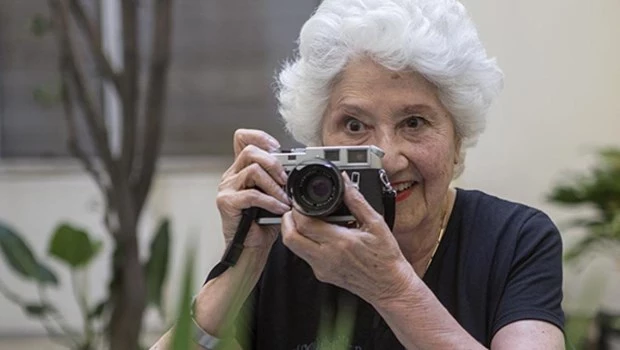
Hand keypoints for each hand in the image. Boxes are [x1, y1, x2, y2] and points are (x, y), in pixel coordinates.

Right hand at [216, 129, 290, 249]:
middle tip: (286, 180)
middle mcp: (231, 174)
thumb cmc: (264, 221)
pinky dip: (270, 202)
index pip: (242, 137)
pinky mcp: (226, 202)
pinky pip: (252, 195)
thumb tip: (298, 165)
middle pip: (250, 151)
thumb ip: (279, 177)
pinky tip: (279, 209)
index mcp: (241, 168)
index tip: (278, 149)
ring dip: (274, 185)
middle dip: (274, 163)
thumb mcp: (275, 194)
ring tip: (285, 199)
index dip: (261, 137)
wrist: (252, 247)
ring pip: (253, 170)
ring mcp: (227, 188)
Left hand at [281, 172, 412, 302]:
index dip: (297, 209)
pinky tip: (318, 234)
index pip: (304, 224)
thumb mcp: (375, 223)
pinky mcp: (322, 275)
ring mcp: (321, 268)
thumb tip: (345, 182)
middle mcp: (326, 257)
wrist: (389, 286)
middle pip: (290, 238)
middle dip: (287, 220)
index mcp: (339, 242)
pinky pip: (304, 256)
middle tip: (295, 210)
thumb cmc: (385, 257)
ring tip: (305, 219)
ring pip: (293, 248)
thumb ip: (357, 201)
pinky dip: (304, 242)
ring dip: (293, 231)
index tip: (301, 201)